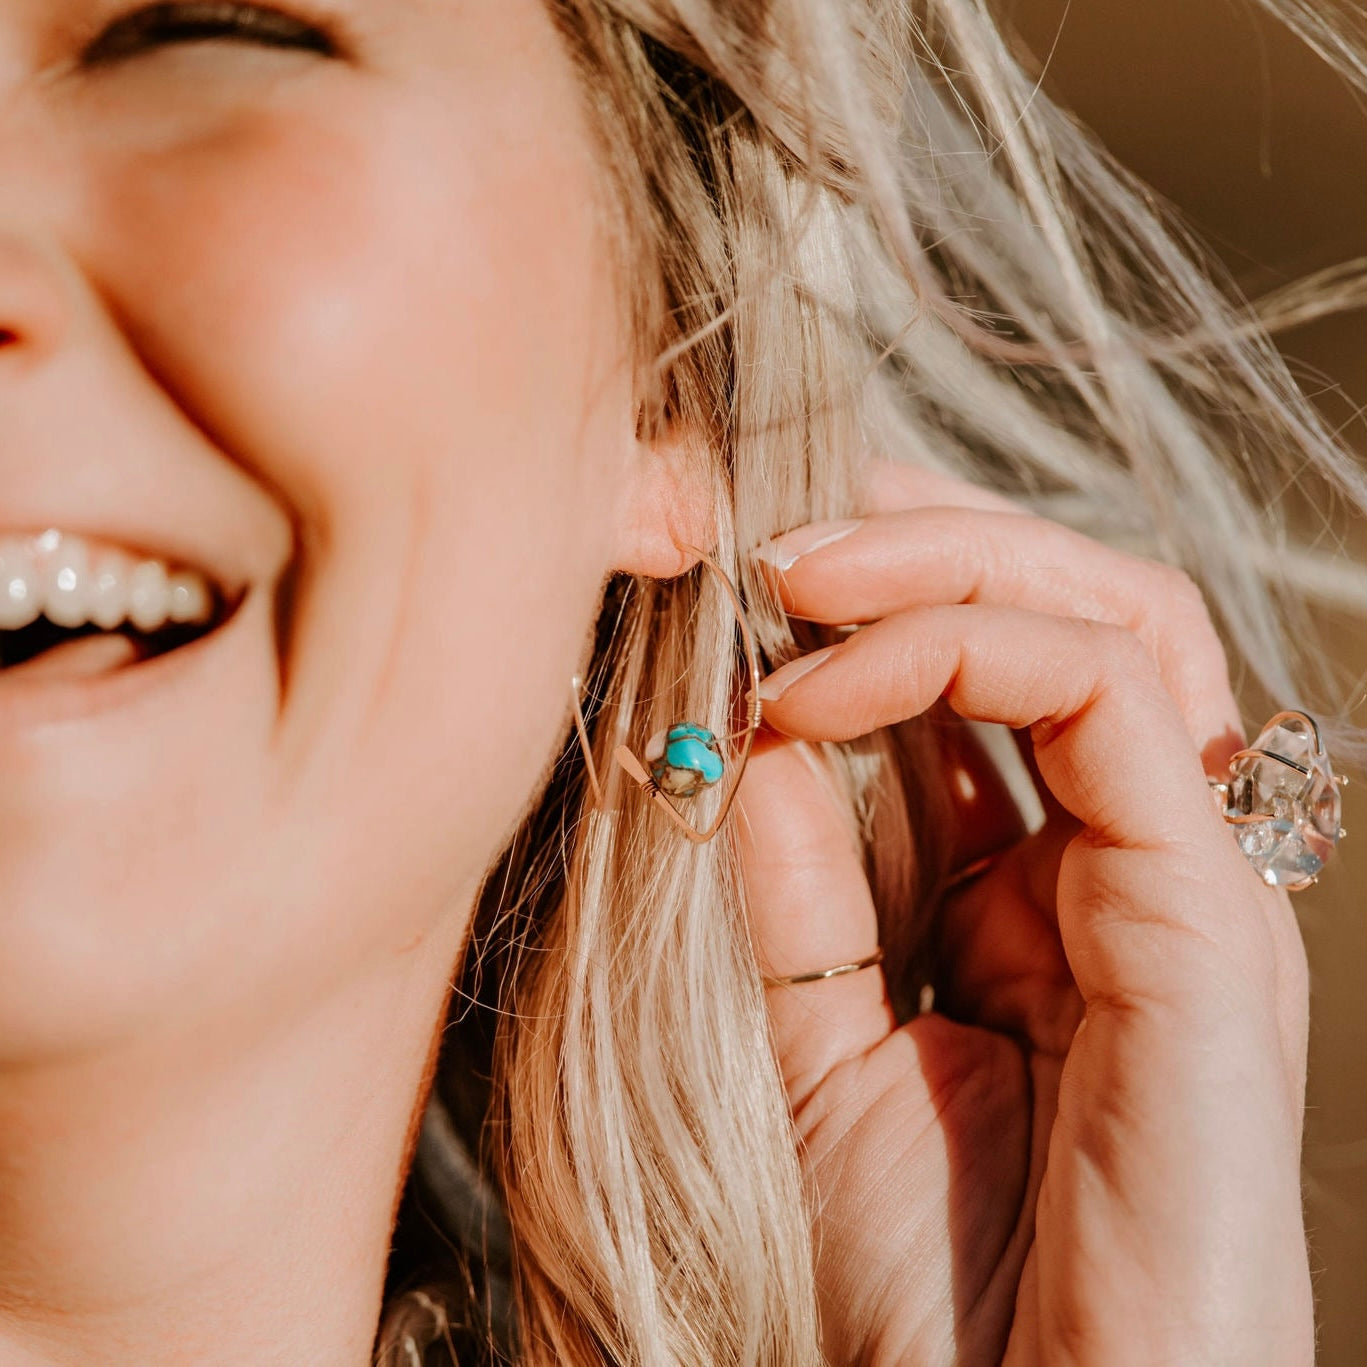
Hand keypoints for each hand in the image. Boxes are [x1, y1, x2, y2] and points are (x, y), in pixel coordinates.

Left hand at [736, 462, 1312, 1365]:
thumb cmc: (920, 1287)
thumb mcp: (815, 1048)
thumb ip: (800, 894)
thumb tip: (758, 737)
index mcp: (1045, 898)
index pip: (993, 679)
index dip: (875, 597)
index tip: (740, 576)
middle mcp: (1130, 867)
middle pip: (1068, 615)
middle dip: (918, 542)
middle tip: (776, 529)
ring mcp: (1183, 881)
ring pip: (1112, 618)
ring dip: (945, 561)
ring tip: (795, 570)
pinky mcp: (1208, 916)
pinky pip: (1108, 697)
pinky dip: (962, 648)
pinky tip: (821, 685)